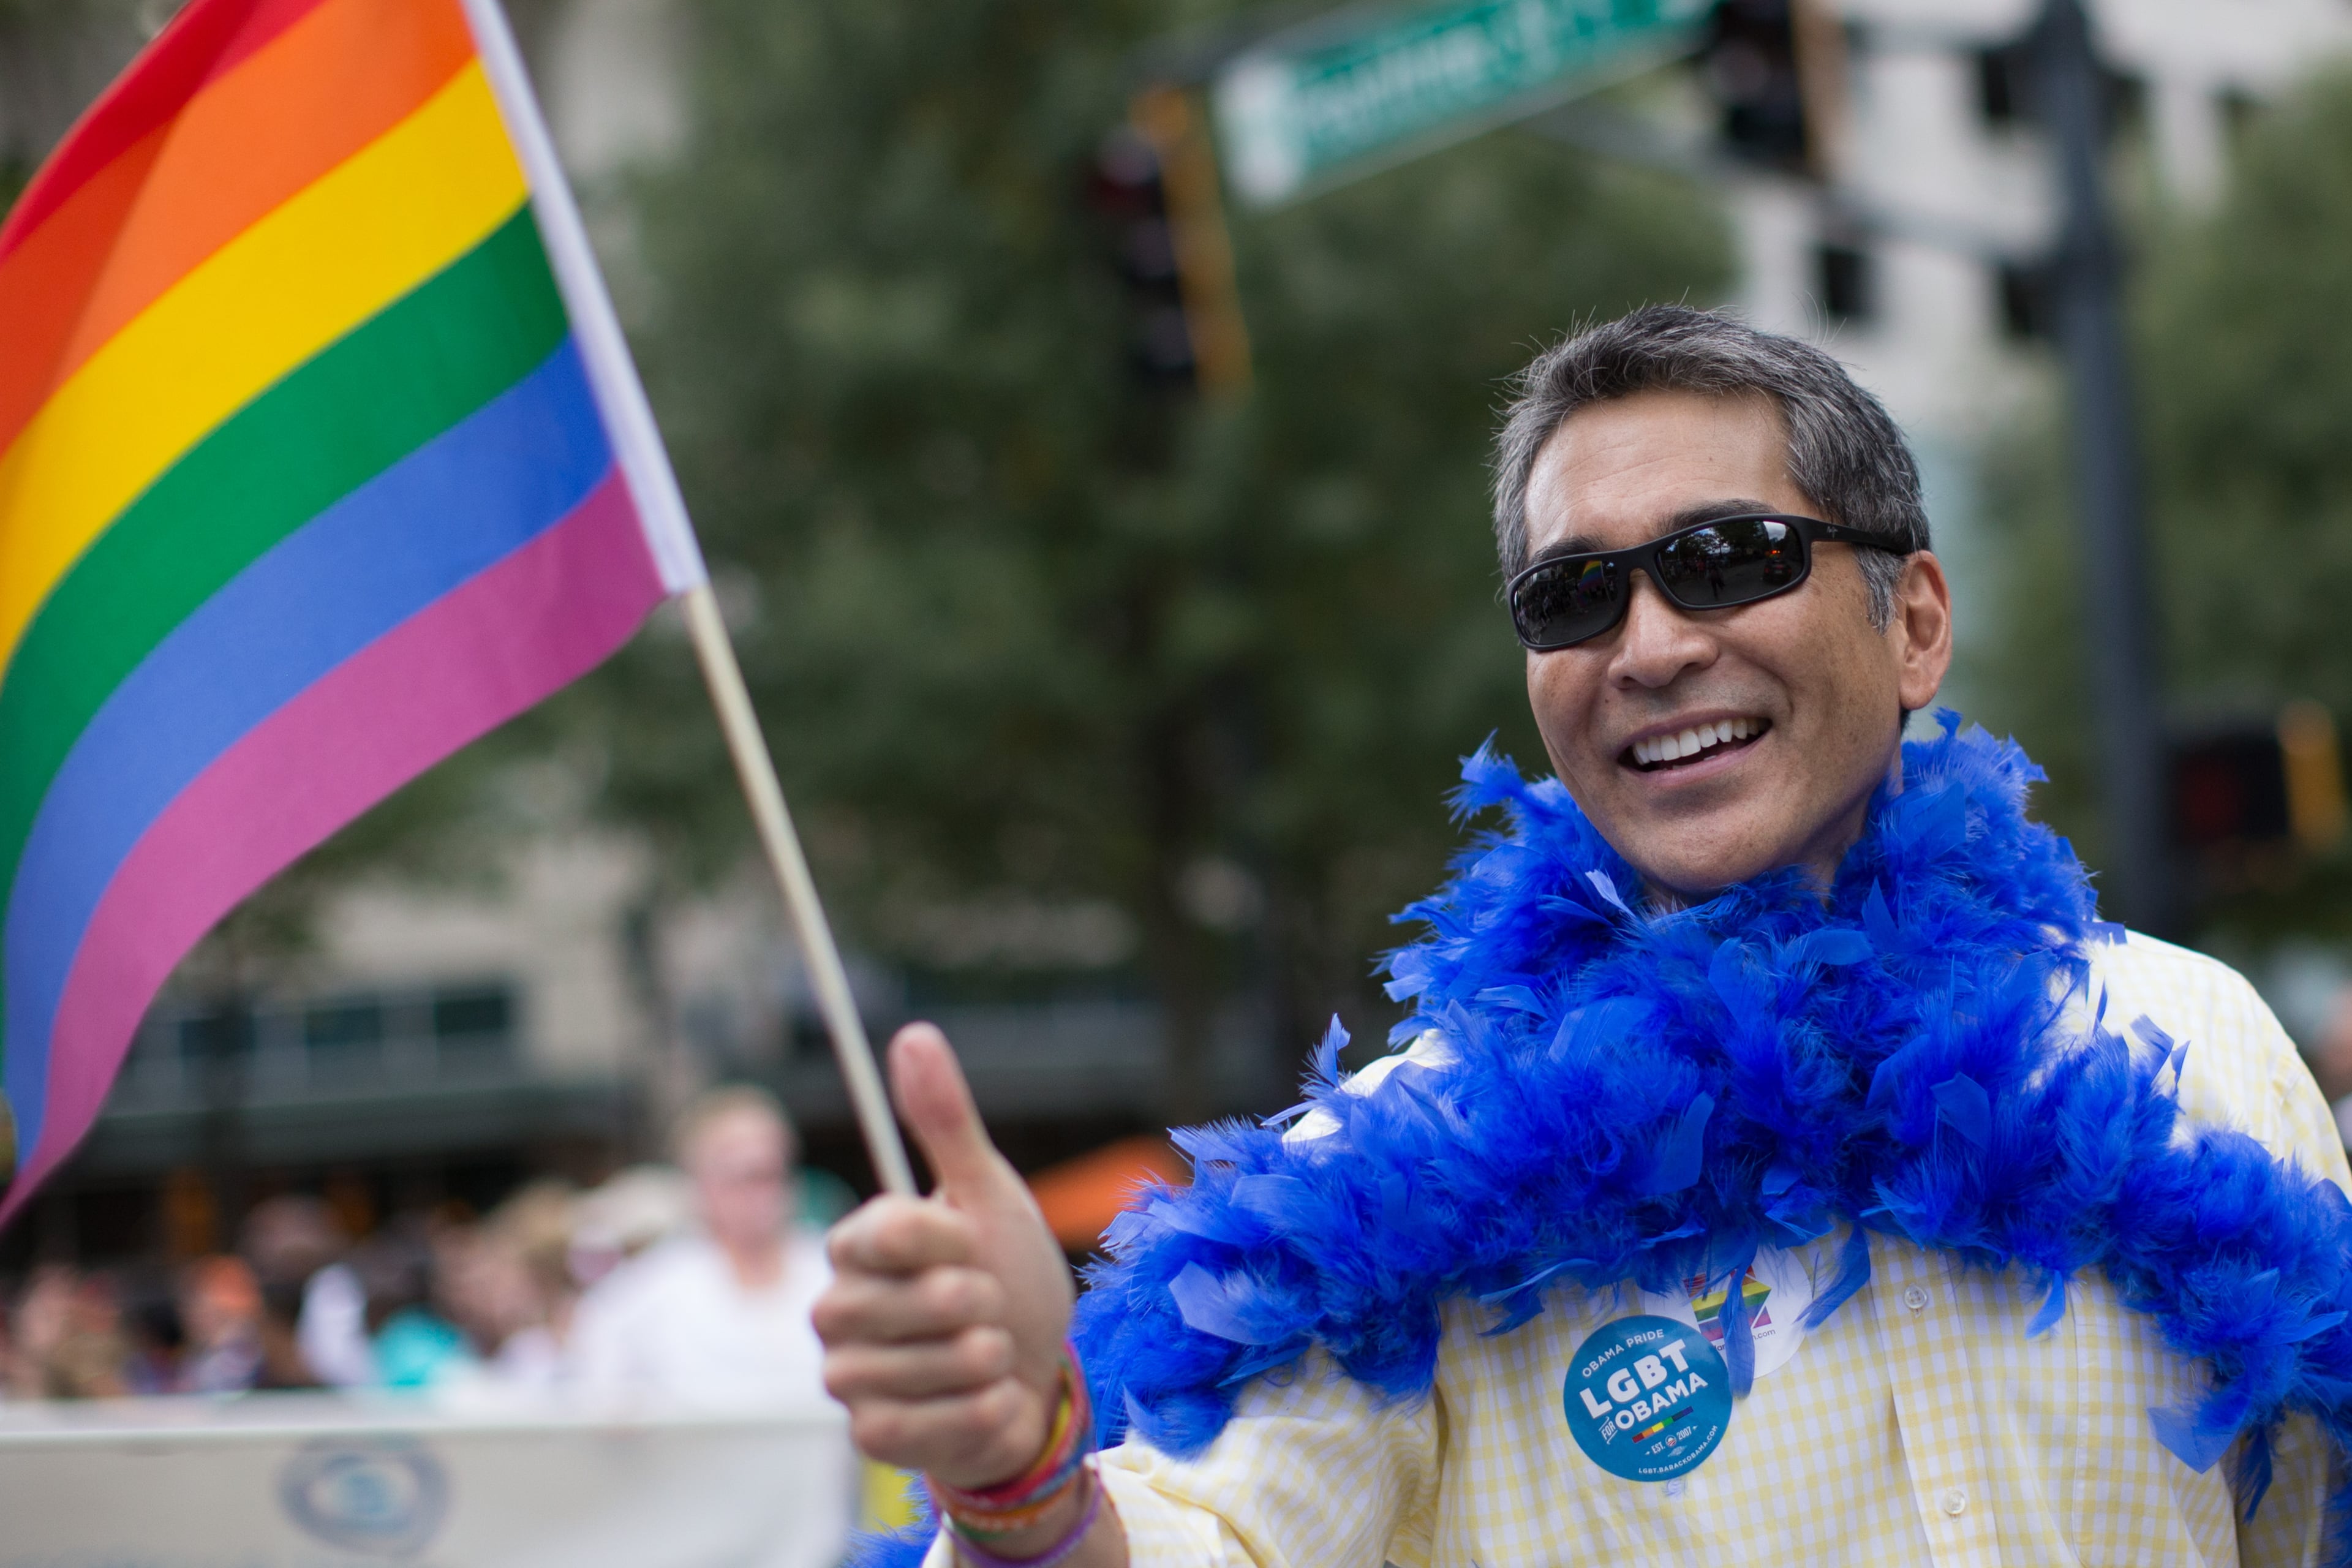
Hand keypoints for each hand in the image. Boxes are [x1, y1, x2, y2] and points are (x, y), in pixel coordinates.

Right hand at [816, 1023, 1076, 1488]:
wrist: (1034, 1379)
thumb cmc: (1007, 1278)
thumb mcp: (989, 1194)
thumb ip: (946, 1122)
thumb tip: (913, 1034)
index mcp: (860, 1244)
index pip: (890, 1229)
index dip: (950, 1238)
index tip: (974, 1240)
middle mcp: (838, 1308)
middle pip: (920, 1300)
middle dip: (980, 1301)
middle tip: (984, 1303)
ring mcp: (849, 1377)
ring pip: (932, 1364)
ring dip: (987, 1357)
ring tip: (987, 1351)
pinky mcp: (872, 1436)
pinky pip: (932, 1422)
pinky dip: (982, 1409)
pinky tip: (986, 1398)